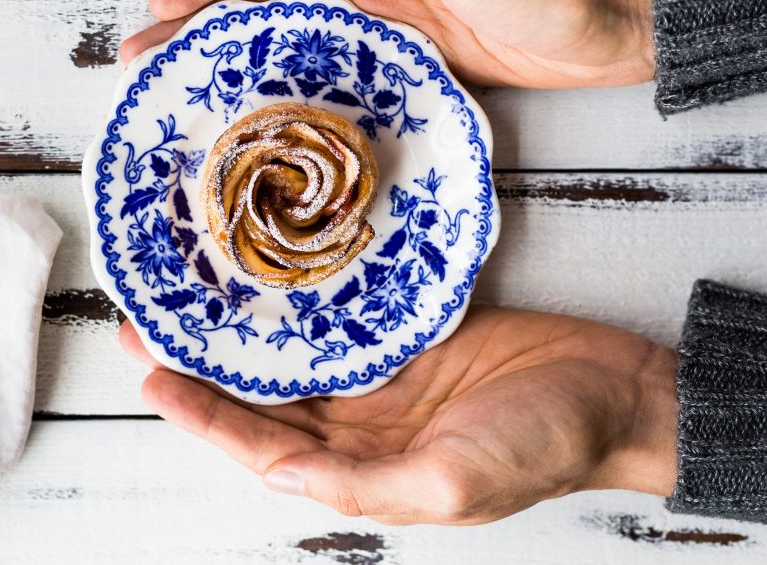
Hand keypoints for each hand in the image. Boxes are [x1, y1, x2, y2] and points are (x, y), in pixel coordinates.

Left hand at [119, 305, 678, 524]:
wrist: (618, 391)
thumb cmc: (545, 442)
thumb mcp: (453, 481)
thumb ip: (364, 486)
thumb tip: (282, 479)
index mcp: (363, 472)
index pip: (261, 447)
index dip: (202, 415)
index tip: (153, 376)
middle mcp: (362, 429)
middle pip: (262, 402)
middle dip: (203, 370)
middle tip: (149, 326)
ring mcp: (383, 379)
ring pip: (291, 360)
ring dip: (241, 335)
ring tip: (189, 299)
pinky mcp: (408, 336)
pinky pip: (338, 321)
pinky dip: (297, 307)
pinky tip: (264, 281)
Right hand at [121, 0, 654, 88]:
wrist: (604, 25)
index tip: (158, 5)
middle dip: (204, 17)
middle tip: (147, 54)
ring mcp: (386, 6)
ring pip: (292, 24)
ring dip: (238, 47)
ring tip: (187, 78)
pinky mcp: (406, 46)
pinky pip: (332, 55)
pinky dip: (291, 71)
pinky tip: (264, 93)